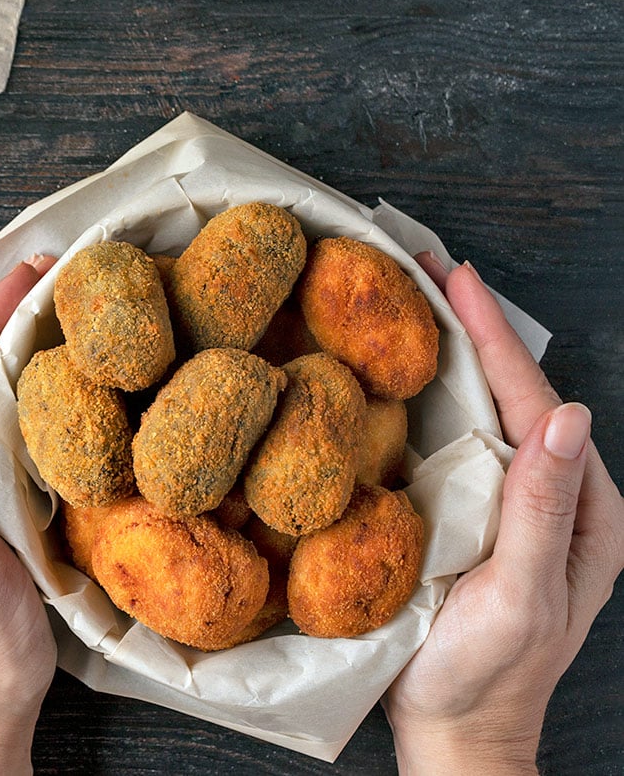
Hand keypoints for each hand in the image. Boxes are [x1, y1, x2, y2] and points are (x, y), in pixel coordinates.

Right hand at [382, 256, 623, 774]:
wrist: (456, 728)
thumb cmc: (486, 676)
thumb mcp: (522, 599)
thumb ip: (544, 512)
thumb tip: (566, 416)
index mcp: (581, 508)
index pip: (534, 402)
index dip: (494, 336)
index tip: (456, 277)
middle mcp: (553, 493)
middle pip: (514, 392)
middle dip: (474, 326)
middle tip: (428, 268)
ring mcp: (514, 501)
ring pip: (486, 410)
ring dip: (454, 351)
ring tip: (420, 302)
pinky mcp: (477, 512)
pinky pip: (461, 441)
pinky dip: (437, 395)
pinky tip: (414, 371)